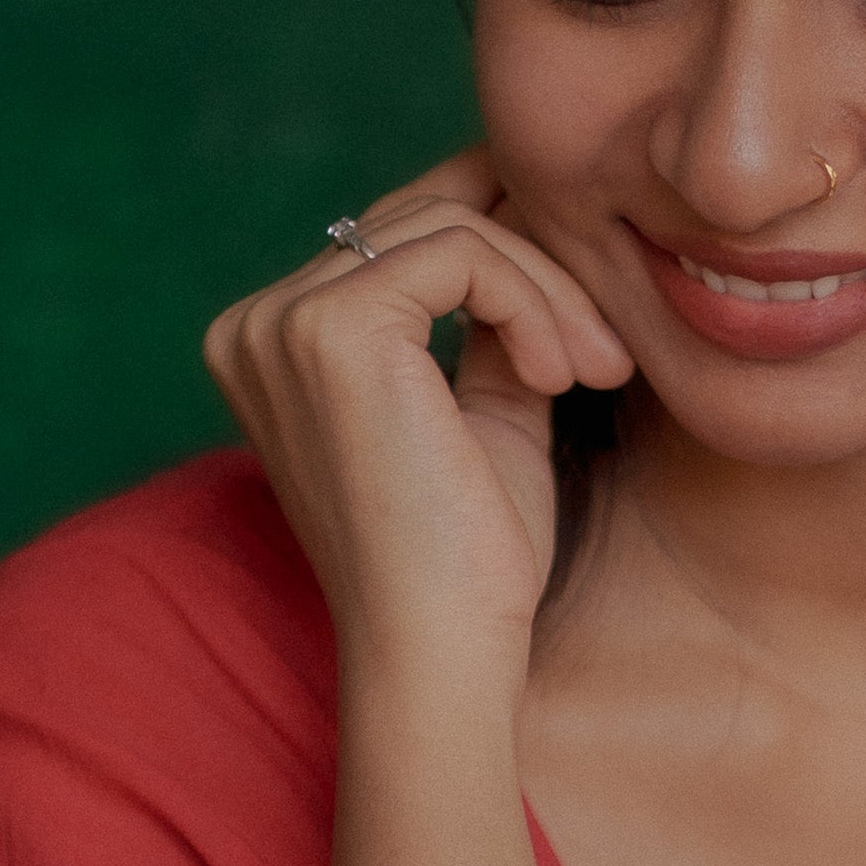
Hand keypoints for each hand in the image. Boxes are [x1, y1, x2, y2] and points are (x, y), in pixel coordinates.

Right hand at [203, 146, 631, 680]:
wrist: (440, 649)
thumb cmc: (466, 557)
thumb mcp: (487, 409)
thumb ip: (494, 319)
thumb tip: (537, 223)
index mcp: (275, 342)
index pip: (400, 236)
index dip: (508, 251)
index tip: (585, 326)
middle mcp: (256, 322)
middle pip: (424, 216)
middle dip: (539, 270)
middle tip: (608, 357)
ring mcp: (282, 321)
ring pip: (451, 226)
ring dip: (549, 291)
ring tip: (593, 373)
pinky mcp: (331, 328)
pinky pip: (461, 253)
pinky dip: (532, 302)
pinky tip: (557, 378)